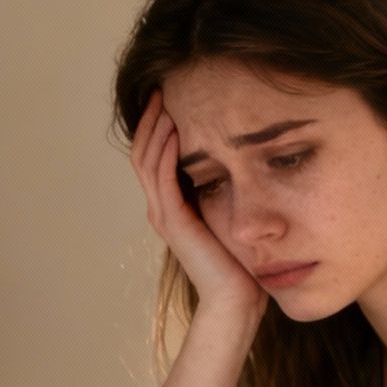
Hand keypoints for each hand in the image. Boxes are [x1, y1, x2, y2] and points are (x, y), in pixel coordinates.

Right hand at [131, 90, 266, 319]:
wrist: (236, 300)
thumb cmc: (240, 263)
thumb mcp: (231, 216)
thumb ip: (225, 191)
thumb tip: (242, 160)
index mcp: (172, 206)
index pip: (155, 155)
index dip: (158, 125)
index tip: (172, 95)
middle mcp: (162, 208)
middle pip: (144, 152)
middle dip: (151, 118)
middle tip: (161, 86)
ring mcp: (164, 214)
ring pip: (147, 160)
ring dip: (155, 128)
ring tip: (164, 99)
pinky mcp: (173, 221)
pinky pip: (162, 177)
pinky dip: (165, 150)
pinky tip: (174, 128)